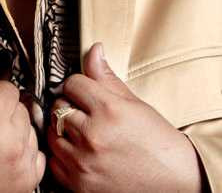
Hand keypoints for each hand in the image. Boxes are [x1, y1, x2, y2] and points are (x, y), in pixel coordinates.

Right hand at [0, 61, 45, 192]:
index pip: (8, 89)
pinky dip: (25, 153)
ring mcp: (21, 164)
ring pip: (31, 130)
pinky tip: (6, 155)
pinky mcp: (26, 183)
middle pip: (21, 108)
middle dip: (4, 110)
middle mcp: (11, 142)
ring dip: (16, 131)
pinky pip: (38, 156)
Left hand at [47, 42, 203, 192]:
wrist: (175, 181)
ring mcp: (84, 162)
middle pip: (59, 106)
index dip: (79, 85)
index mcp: (108, 110)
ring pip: (52, 132)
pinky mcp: (80, 185)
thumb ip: (106, 77)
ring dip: (62, 129)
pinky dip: (62, 155)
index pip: (72, 83)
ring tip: (82, 131)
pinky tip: (78, 151)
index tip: (86, 92)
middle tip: (85, 112)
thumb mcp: (134, 103)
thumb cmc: (157, 141)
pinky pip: (54, 161)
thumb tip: (94, 50)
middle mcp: (93, 135)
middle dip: (69, 105)